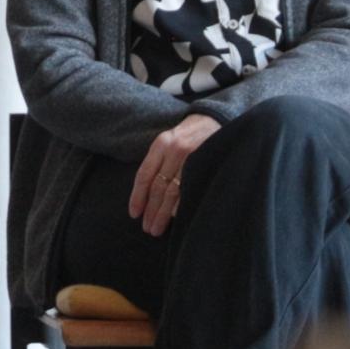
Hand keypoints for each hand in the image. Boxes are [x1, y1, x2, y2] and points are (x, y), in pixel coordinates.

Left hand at [129, 113, 220, 236]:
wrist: (215, 119)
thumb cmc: (188, 136)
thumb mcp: (169, 142)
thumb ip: (159, 163)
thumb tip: (148, 197)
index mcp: (161, 144)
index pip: (144, 175)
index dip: (137, 196)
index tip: (134, 214)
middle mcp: (174, 149)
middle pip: (157, 186)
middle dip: (151, 210)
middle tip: (147, 228)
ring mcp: (191, 156)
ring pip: (172, 192)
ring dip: (163, 213)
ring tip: (156, 228)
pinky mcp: (206, 162)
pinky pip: (190, 189)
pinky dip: (181, 205)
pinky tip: (176, 218)